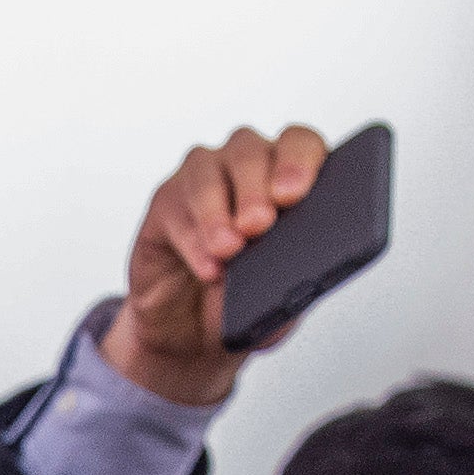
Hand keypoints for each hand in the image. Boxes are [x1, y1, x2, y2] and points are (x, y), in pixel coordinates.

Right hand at [97, 123, 335, 406]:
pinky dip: (192, 239)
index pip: (300, 144)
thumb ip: (296, 270)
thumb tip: (306, 264)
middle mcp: (244, 166)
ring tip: (228, 248)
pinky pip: (176, 206)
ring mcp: (203, 178)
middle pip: (249, 151)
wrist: (192, 330)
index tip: (292, 195)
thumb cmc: (245, 300)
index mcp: (286, 176)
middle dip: (254, 189)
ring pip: (208, 171)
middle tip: (258, 224)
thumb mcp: (281, 293)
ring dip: (217, 211)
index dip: (297, 161)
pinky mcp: (167, 201)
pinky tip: (207, 266)